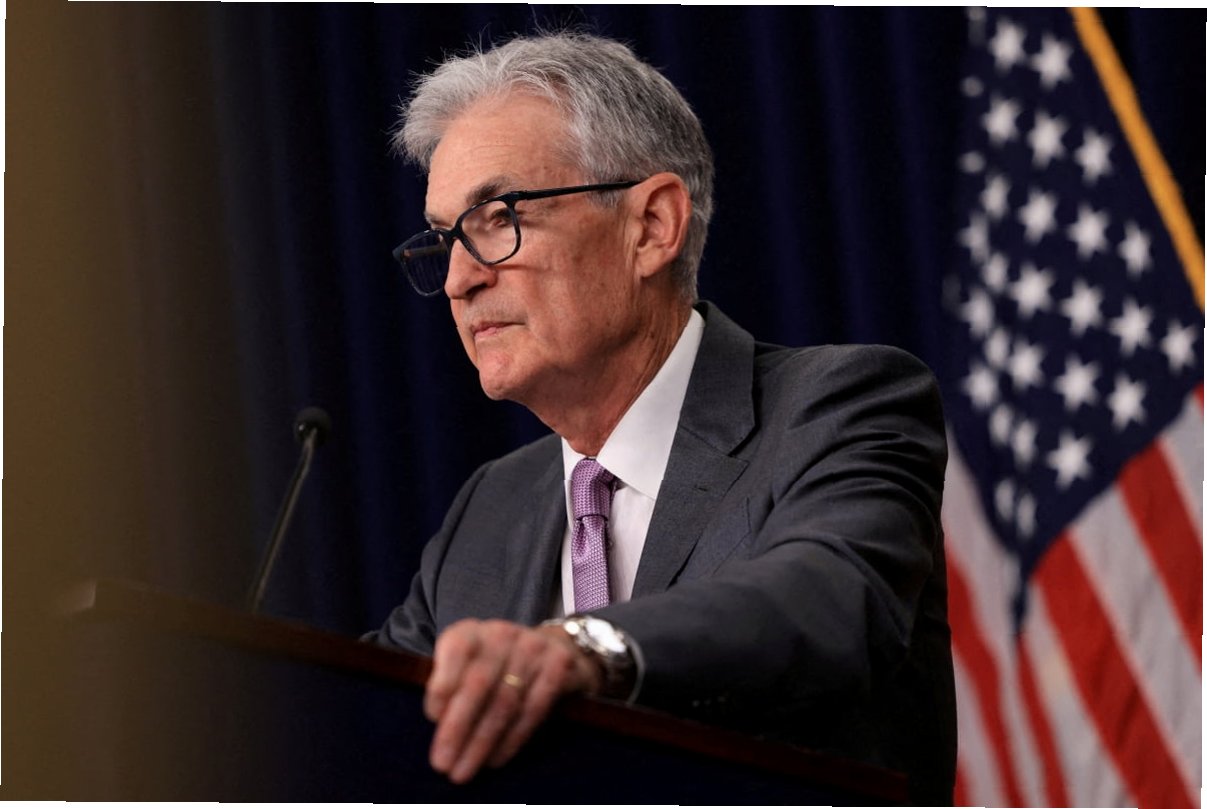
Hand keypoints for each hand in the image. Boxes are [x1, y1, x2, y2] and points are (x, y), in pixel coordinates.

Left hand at [424, 618, 600, 782]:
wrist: (556, 648)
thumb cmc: (497, 665)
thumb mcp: (468, 665)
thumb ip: (451, 686)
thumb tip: (438, 723)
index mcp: (472, 631)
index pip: (455, 651)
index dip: (442, 685)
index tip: (433, 719)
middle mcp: (502, 634)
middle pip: (479, 683)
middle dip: (457, 727)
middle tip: (442, 763)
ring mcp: (534, 648)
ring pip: (505, 702)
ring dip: (482, 742)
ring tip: (464, 770)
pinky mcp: (559, 666)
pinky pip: (533, 709)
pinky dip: (512, 739)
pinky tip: (496, 759)